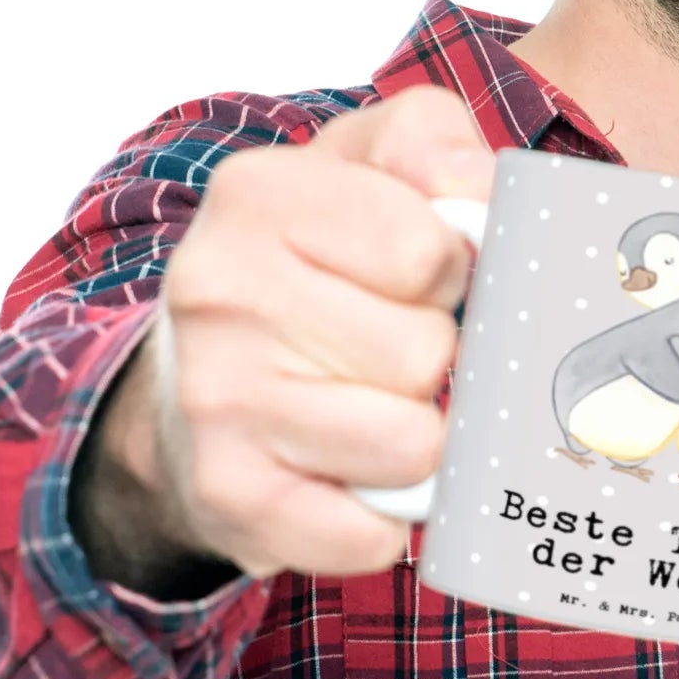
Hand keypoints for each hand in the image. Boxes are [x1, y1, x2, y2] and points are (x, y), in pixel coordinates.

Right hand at [79, 85, 494, 584]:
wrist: (198, 379)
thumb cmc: (317, 263)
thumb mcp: (370, 165)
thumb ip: (434, 144)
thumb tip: (479, 194)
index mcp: (259, 193)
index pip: (430, 252)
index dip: (449, 273)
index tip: (415, 277)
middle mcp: (217, 291)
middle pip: (425, 354)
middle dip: (433, 357)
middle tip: (385, 346)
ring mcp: (216, 399)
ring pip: (412, 445)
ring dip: (417, 437)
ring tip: (372, 405)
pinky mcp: (229, 496)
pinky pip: (371, 534)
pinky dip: (384, 517)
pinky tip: (351, 475)